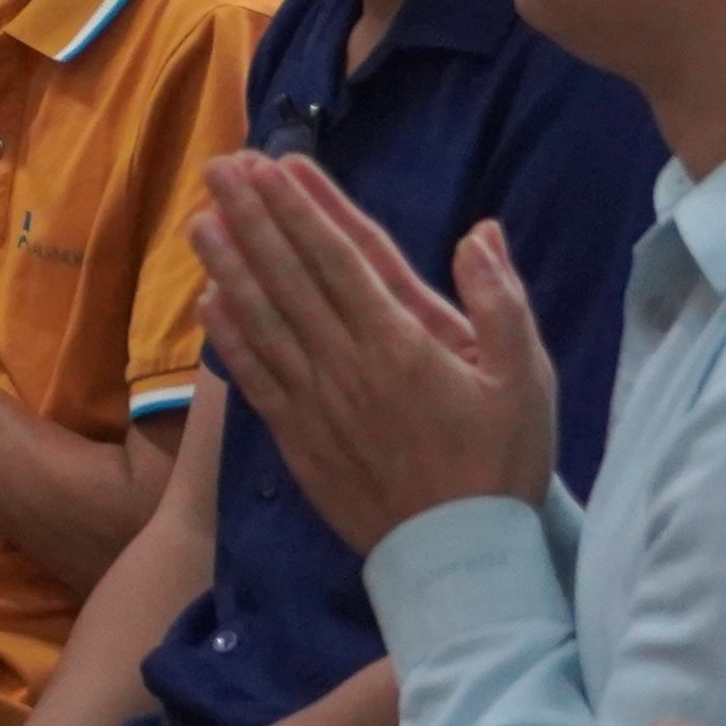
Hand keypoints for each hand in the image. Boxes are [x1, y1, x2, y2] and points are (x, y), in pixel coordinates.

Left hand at [187, 153, 551, 553]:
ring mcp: (316, 402)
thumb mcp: (526, 381)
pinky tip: (207, 302)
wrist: (460, 559)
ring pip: (262, 320)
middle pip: (289, 277)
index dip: (302, 209)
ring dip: (228, 266)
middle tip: (219, 168)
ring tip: (199, 220)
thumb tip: (480, 233)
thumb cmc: (501, 465)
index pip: (339, 259)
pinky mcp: (298, 438)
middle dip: (253, 218)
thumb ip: (501, 303)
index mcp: (402, 343)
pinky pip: (255, 377)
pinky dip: (229, 336)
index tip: (271, 166)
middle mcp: (348, 364)